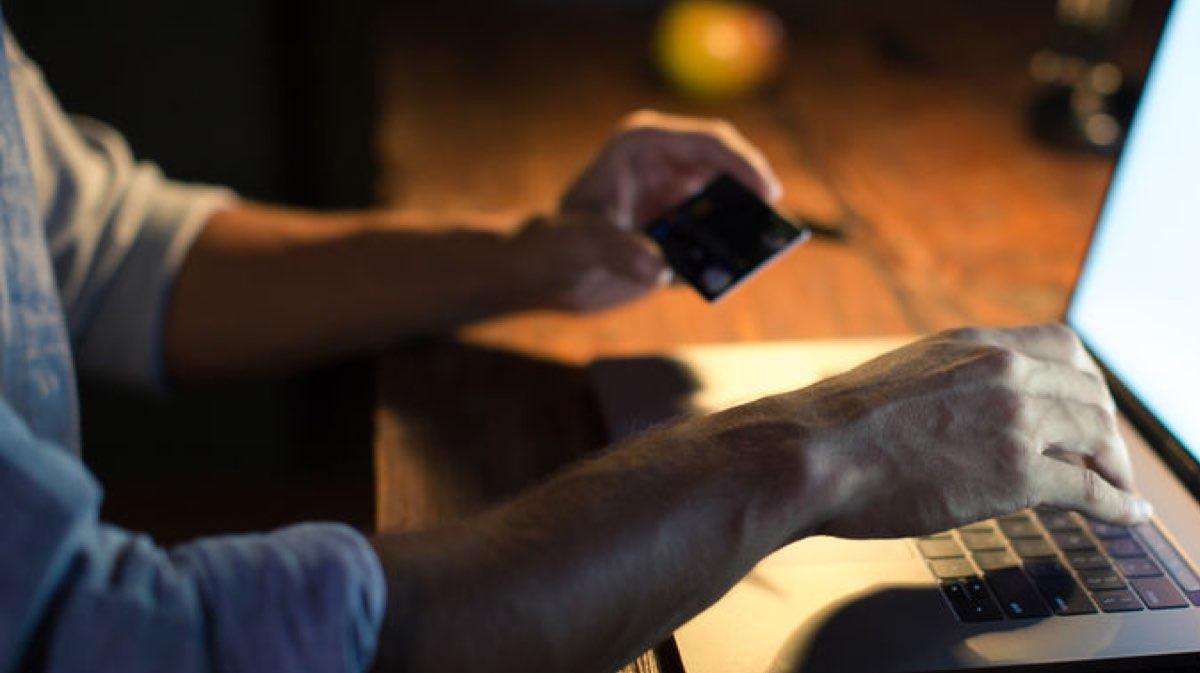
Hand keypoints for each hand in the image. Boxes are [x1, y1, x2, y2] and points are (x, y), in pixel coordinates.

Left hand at [522, 111, 780, 311]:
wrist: (547, 272)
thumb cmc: (556, 245)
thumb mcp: (579, 245)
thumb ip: (617, 251)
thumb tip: (658, 269)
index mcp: (644, 145)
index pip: (709, 142)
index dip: (743, 164)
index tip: (767, 193)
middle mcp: (669, 166)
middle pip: (730, 174)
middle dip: (752, 202)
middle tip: (771, 234)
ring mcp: (680, 199)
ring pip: (730, 210)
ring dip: (744, 234)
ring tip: (756, 259)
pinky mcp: (686, 232)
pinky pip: (719, 243)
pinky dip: (729, 260)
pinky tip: (729, 277)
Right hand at [765, 324, 1151, 538]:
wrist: (811, 452)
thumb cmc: (834, 427)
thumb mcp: (900, 377)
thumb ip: (944, 383)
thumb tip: (953, 410)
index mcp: (972, 344)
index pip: (1062, 347)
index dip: (1084, 382)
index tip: (1085, 407)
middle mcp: (1002, 371)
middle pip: (1090, 392)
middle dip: (1105, 429)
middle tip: (1106, 458)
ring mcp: (1013, 419)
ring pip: (1098, 436)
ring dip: (1116, 467)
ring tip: (1118, 490)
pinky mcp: (1015, 473)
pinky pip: (1089, 488)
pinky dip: (1117, 505)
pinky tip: (1126, 516)